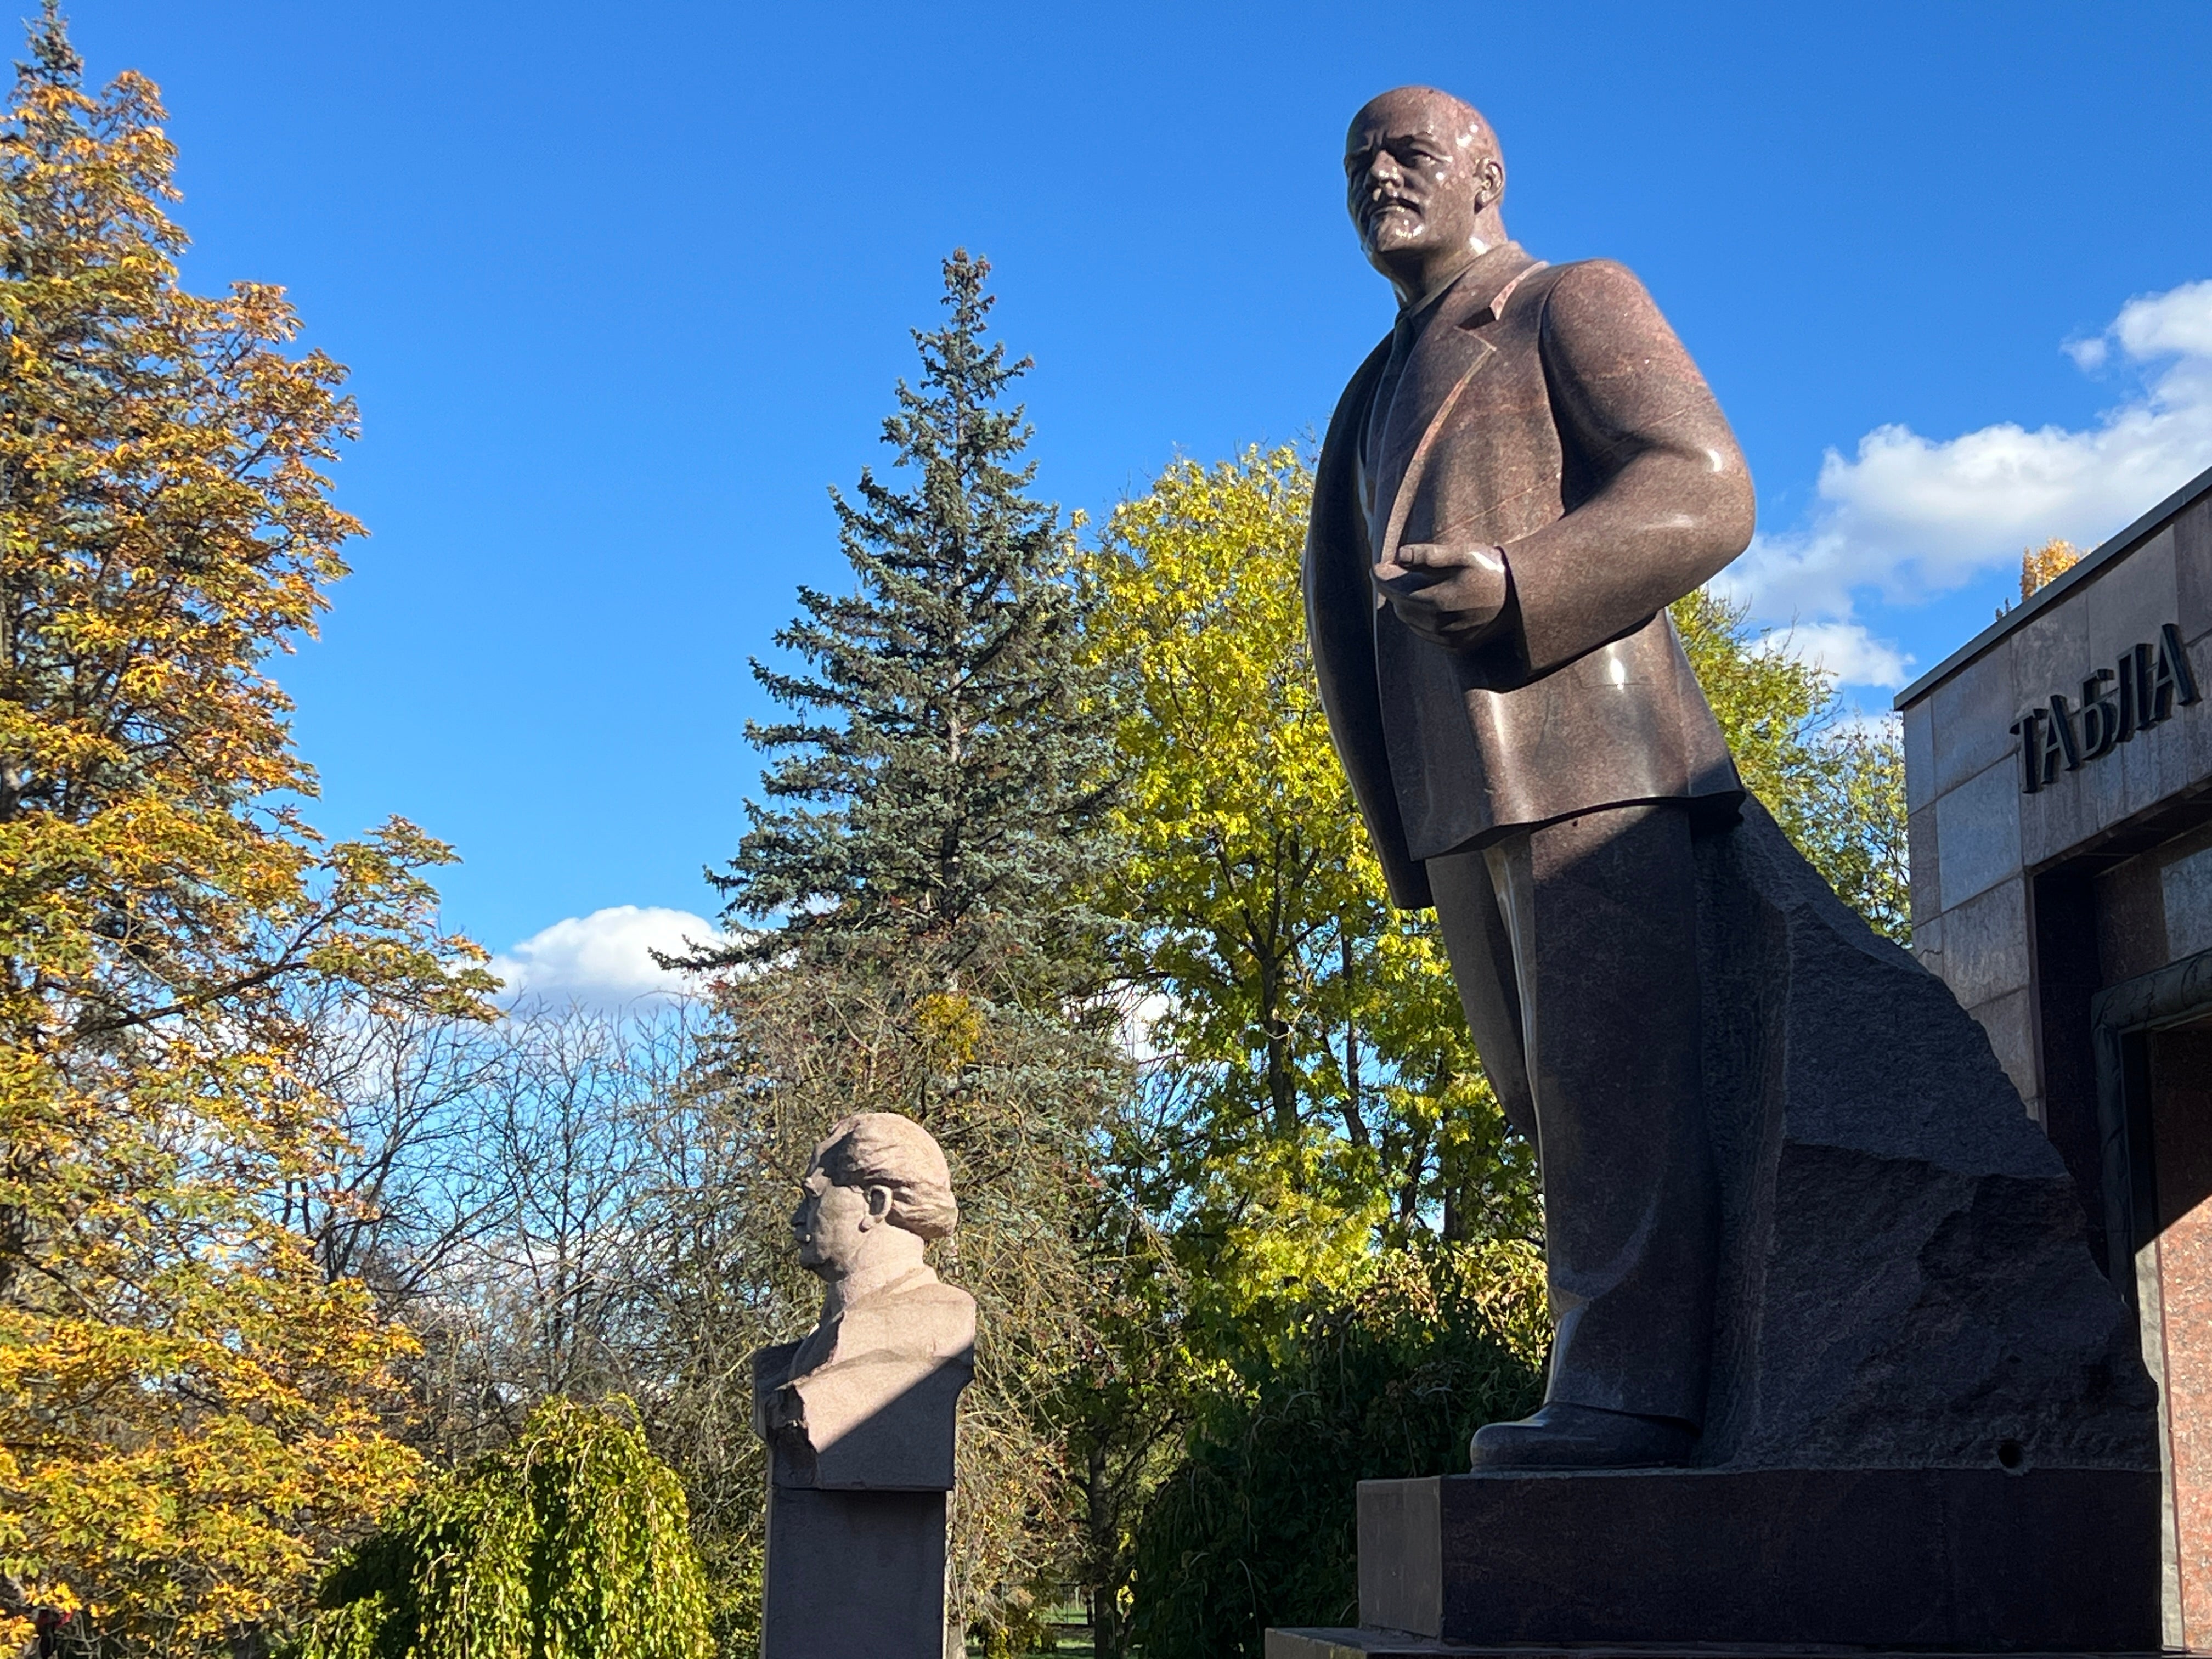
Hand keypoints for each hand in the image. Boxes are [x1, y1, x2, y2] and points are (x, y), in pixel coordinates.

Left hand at [1372, 542, 1509, 650]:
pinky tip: (1427, 605)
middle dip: (1394, 591)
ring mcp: (1449, 638)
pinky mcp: (1457, 646)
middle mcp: (1440, 625)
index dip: (1383, 579)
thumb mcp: (1463, 554)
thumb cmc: (1492, 569)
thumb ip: (1429, 555)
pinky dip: (1421, 620)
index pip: (1397, 592)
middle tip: (1393, 573)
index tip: (1376, 568)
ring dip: (1407, 606)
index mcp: (1438, 601)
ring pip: (1412, 623)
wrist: (1521, 595)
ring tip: (1409, 587)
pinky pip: (1427, 634)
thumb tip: (1400, 555)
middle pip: (1402, 608)